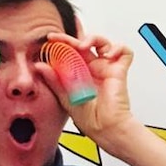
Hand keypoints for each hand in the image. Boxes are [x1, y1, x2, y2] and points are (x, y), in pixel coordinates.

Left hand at [38, 21, 134, 154]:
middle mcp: (93, 69)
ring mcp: (106, 68)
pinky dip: (119, 48)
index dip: (62, 42)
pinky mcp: (119, 71)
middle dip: (74, 37)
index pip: (70, 51)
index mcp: (79, 74)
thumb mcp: (65, 98)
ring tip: (85, 45)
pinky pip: (125, 52)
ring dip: (95, 38)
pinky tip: (109, 54)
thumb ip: (54, 80)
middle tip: (63, 40)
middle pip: (85, 43)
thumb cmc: (89, 118)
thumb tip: (40, 66)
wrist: (105, 128)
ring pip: (103, 42)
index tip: (51, 38)